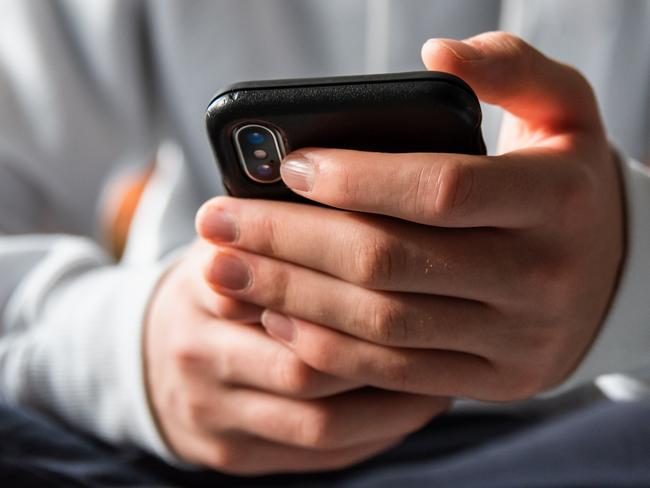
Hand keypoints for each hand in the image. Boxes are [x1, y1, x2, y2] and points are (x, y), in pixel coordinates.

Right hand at [144, 239, 448, 473]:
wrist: (152, 361)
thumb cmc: (215, 293)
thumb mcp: (229, 247)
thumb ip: (275, 232)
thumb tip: (361, 201)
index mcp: (200, 291)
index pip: (281, 291)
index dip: (352, 288)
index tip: (415, 273)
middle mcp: (199, 357)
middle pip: (306, 366)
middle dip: (383, 353)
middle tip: (448, 329)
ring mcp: (214, 415)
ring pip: (320, 422)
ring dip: (392, 402)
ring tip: (445, 372)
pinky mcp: (234, 455)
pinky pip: (319, 454)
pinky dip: (375, 433)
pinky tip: (412, 405)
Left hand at [196, 32, 623, 400]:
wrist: (613, 274)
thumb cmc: (565, 182)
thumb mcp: (563, 110)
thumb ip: (510, 67)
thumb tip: (435, 54)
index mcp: (556, 199)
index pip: (440, 189)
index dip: (358, 179)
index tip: (288, 165)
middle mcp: (540, 275)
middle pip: (391, 262)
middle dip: (291, 241)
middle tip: (218, 221)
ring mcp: (516, 338)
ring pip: (383, 323)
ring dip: (292, 296)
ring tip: (227, 269)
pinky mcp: (494, 379)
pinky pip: (395, 373)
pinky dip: (327, 347)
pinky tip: (276, 317)